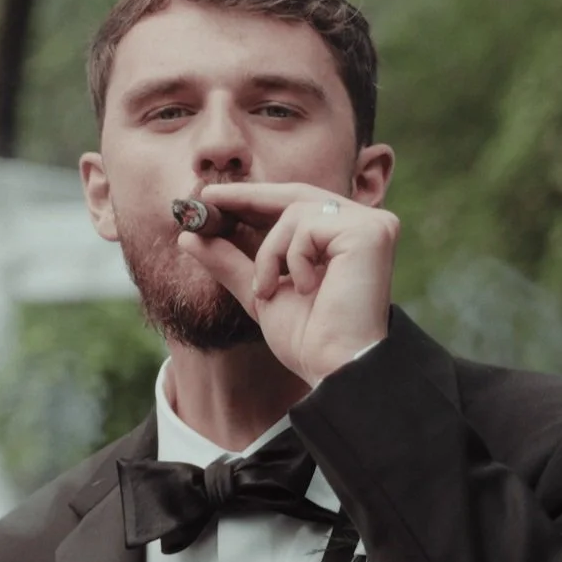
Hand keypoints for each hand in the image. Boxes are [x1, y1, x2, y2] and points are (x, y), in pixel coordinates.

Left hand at [178, 182, 397, 385]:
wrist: (334, 367)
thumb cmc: (308, 338)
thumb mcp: (260, 292)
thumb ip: (231, 262)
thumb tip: (188, 236)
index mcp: (345, 237)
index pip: (296, 203)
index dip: (255, 197)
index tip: (212, 196)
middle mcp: (365, 225)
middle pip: (296, 195)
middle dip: (248, 197)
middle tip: (207, 198)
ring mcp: (373, 226)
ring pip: (295, 212)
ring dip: (269, 254)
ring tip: (269, 291)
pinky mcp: (372, 233)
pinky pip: (308, 227)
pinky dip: (290, 259)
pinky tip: (304, 290)